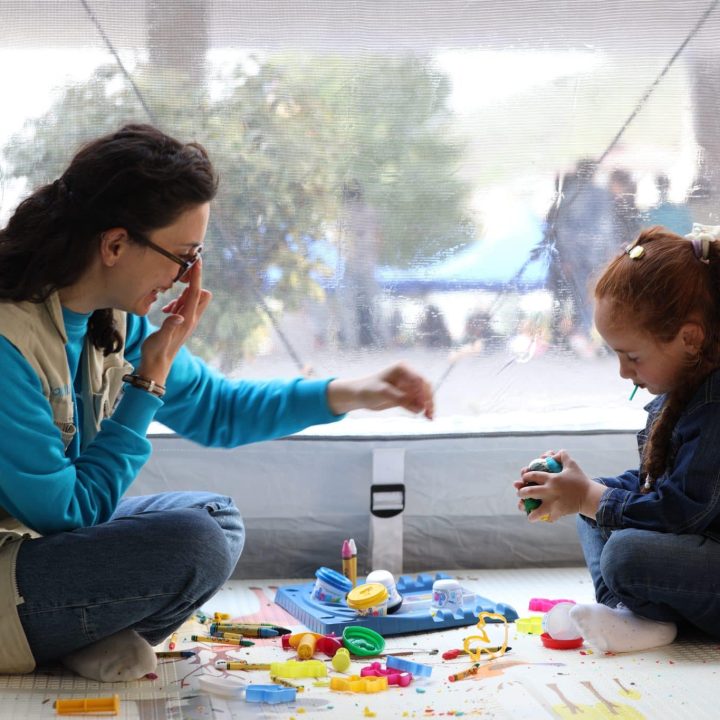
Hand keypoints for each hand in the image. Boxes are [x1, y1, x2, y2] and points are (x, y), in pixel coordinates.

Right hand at [136, 260, 211, 384]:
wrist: (157, 365)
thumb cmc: (156, 352)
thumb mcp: (160, 338)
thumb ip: (169, 326)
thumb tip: (178, 316)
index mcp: (188, 320)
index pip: (196, 293)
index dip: (197, 277)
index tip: (198, 262)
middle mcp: (191, 319)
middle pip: (202, 295)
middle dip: (193, 286)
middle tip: (177, 286)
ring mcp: (188, 321)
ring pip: (193, 300)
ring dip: (183, 296)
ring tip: (168, 306)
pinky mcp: (182, 323)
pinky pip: (185, 306)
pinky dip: (178, 303)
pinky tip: (167, 310)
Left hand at [326, 362, 433, 418]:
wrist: (358, 396)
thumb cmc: (367, 389)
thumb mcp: (383, 393)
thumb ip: (401, 399)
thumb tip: (419, 408)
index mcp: (402, 369)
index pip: (419, 380)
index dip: (423, 392)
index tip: (423, 405)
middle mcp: (408, 376)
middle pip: (424, 387)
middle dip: (428, 400)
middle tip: (430, 414)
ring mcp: (408, 386)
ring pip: (424, 395)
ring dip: (428, 406)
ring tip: (430, 418)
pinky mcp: (406, 396)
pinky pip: (418, 402)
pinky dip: (423, 409)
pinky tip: (427, 417)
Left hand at [514, 450, 602, 522]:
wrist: (591, 497)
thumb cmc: (581, 481)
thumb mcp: (572, 465)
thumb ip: (562, 456)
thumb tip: (554, 453)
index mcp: (552, 479)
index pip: (533, 475)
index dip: (525, 475)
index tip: (523, 477)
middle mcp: (550, 491)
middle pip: (530, 491)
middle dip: (521, 492)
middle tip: (519, 493)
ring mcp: (553, 503)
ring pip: (536, 508)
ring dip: (528, 509)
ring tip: (524, 509)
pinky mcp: (558, 512)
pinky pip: (548, 517)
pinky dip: (543, 519)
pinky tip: (536, 519)